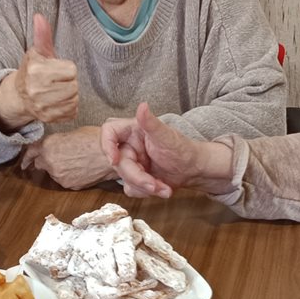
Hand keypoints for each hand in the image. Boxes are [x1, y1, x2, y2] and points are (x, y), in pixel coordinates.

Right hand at [0, 14, 79, 128]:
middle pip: (74, 87)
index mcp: (37, 71)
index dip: (67, 69)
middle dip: (69, 82)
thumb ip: (42, 35)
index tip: (57, 69)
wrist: (19, 95)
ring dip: (70, 95)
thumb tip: (40, 17)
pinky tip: (59, 101)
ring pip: (74, 100)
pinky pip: (72, 112)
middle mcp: (38, 91)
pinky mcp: (48, 119)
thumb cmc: (32, 70)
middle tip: (58, 81)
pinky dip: (69, 107)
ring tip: (59, 90)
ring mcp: (42, 107)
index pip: (71, 71)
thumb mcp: (37, 52)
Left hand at [18, 126, 115, 189]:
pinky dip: (69, 176)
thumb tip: (56, 147)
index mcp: (48, 145)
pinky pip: (64, 180)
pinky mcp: (69, 185)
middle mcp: (49, 161)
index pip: (31, 152)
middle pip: (41, 164)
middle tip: (57, 159)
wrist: (112, 154)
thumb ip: (57, 142)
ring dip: (59, 169)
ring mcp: (59, 176)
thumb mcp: (72, 134)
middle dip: (46, 162)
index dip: (28, 156)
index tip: (26, 161)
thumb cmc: (96, 139)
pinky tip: (80, 169)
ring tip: (75, 162)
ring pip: (53, 173)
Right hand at [101, 103, 233, 197]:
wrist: (192, 170)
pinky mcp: (135, 178)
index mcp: (133, 130)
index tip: (114, 160)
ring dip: (145, 187)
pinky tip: (161, 188)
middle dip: (138, 177)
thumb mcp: (166, 136)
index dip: (106, 145)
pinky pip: (131, 189)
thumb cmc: (182, 149)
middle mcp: (129, 146)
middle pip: (118, 163)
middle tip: (154, 184)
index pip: (109, 132)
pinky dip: (146, 193)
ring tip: (165, 188)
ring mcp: (131, 162)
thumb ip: (151, 122)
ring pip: (125, 179)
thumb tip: (142, 106)